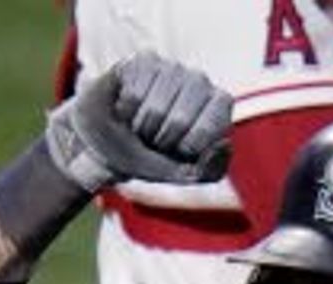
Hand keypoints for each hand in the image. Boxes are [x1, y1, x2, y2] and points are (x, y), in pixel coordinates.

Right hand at [45, 54, 233, 193]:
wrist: (110, 144)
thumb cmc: (154, 157)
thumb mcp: (183, 174)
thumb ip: (210, 169)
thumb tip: (223, 144)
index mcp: (218, 106)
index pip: (210, 128)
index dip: (188, 147)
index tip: (179, 150)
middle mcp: (199, 81)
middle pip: (180, 120)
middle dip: (161, 141)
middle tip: (155, 140)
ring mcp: (172, 68)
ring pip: (155, 109)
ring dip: (141, 128)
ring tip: (141, 125)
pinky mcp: (144, 61)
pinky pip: (134, 95)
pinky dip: (126, 113)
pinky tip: (127, 110)